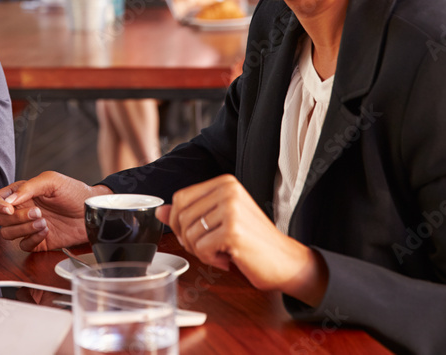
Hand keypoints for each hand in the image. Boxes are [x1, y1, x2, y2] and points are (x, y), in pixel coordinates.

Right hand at [0, 171, 108, 251]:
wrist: (92, 211)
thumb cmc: (74, 192)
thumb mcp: (52, 181)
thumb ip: (29, 187)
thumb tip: (9, 200)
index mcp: (21, 193)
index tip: (9, 208)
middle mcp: (22, 210)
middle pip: (0, 219)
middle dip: (17, 218)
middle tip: (38, 212)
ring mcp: (28, 227)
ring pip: (8, 234)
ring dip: (23, 229)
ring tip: (44, 222)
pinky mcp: (38, 241)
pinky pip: (23, 245)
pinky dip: (32, 239)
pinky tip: (46, 231)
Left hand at [156, 175, 327, 305]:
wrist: (285, 261)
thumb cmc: (253, 242)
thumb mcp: (219, 221)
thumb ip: (190, 213)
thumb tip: (159, 211)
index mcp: (224, 183)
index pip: (180, 198)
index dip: (179, 222)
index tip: (196, 234)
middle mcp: (228, 190)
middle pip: (181, 216)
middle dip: (189, 239)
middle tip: (209, 248)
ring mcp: (231, 209)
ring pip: (189, 234)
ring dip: (201, 252)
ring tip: (222, 252)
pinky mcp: (233, 230)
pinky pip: (201, 248)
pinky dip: (210, 260)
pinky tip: (228, 259)